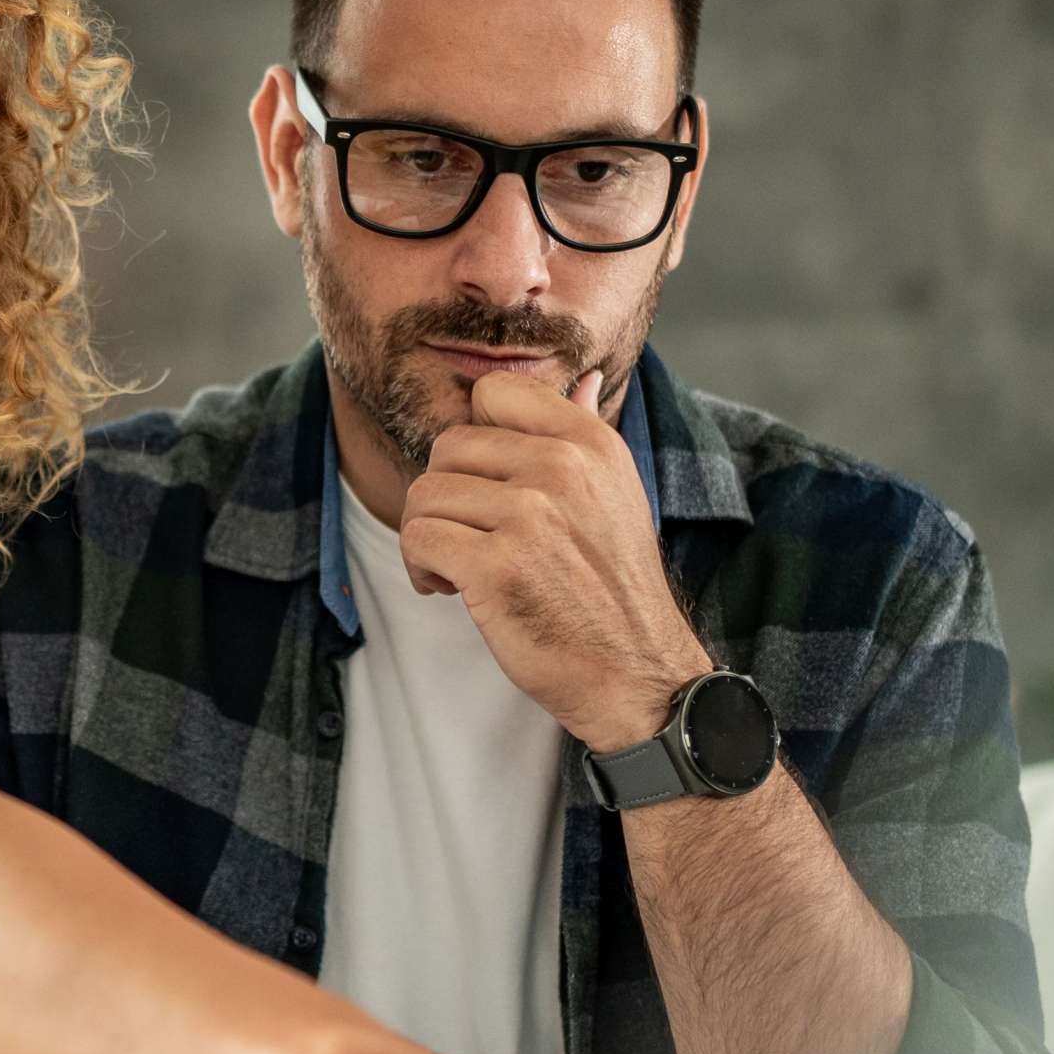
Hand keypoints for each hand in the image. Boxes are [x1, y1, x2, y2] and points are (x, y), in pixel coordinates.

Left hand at [400, 368, 711, 752]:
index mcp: (590, 444)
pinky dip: (420, 566)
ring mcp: (529, 516)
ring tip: (457, 567)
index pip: (493, 393)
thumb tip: (584, 378)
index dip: (474, 441)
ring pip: (424, 494)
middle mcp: (561, 469)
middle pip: (448, 447)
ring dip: (427, 535)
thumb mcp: (616, 496)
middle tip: (468, 538)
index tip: (487, 486)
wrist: (636, 674)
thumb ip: (586, 433)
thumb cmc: (613, 590)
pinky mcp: (496, 566)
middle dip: (445, 496)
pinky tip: (448, 588)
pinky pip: (417, 537)